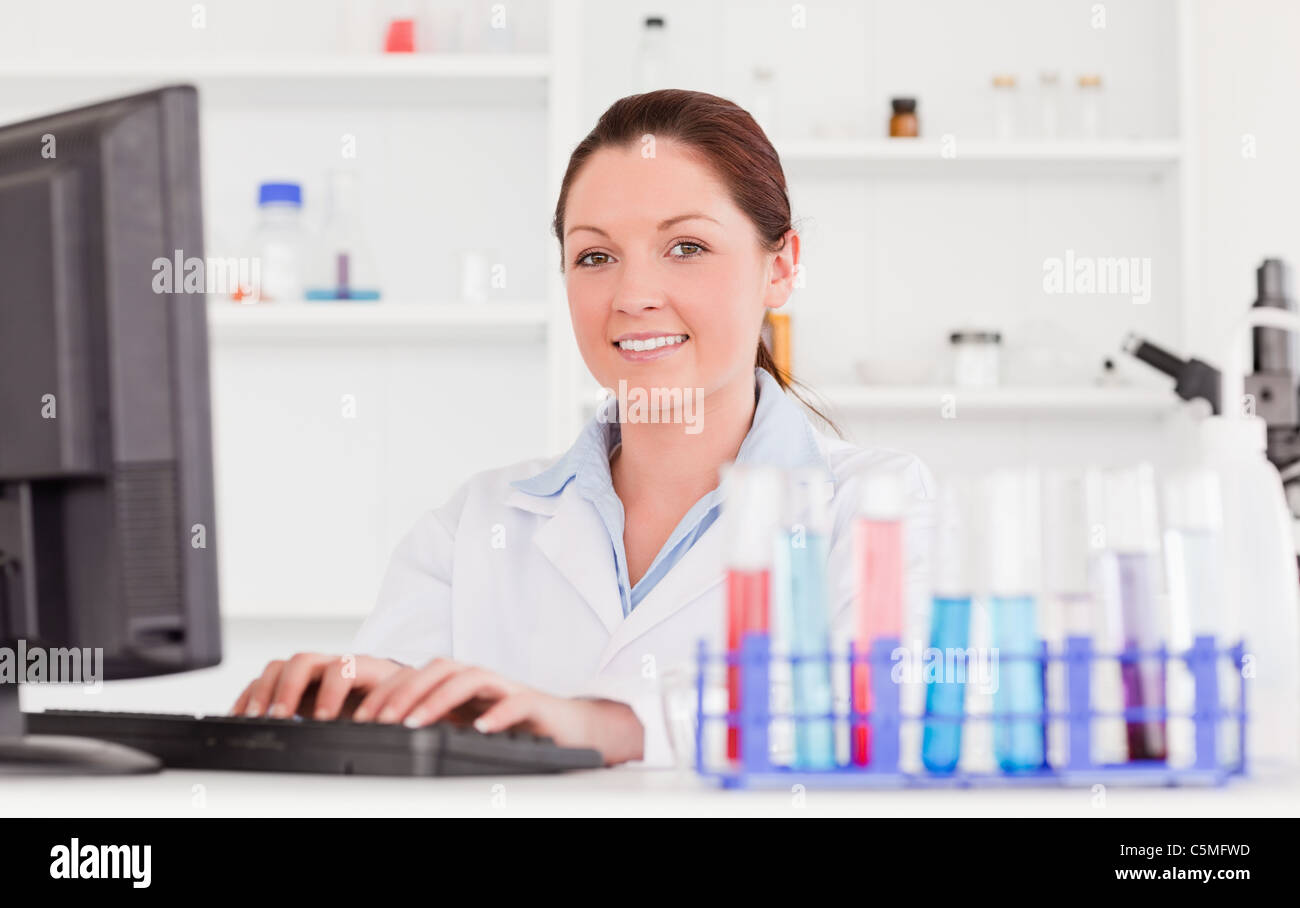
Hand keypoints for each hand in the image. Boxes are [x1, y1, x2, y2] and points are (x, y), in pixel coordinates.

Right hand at [230, 653, 406, 719]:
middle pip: (303, 660)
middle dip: (288, 689)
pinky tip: (240, 717)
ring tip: (256, 718)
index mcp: (364, 668)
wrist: (385, 695)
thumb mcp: (393, 709)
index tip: (323, 718)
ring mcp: (309, 673)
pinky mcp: (292, 685)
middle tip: (281, 716)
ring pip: (279, 668)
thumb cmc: (388, 702)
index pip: (343, 668)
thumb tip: (383, 733)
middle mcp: (332, 665)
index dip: (330, 691)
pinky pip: (264, 683)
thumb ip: (385, 718)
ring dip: (264, 692)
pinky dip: (249, 699)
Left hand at [352, 658, 644, 765]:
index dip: (386, 693)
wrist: (569, 728)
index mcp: (459, 683)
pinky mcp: (534, 704)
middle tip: (380, 721)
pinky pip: (514, 704)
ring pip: (470, 678)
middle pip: (438, 668)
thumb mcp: (464, 726)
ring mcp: (507, 689)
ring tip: (416, 723)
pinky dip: (496, 715)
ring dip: (439, 699)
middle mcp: (480, 680)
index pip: (417, 675)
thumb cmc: (514, 726)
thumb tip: (387, 738)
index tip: (358, 719)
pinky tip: (479, 730)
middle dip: (404, 692)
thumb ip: (434, 725)